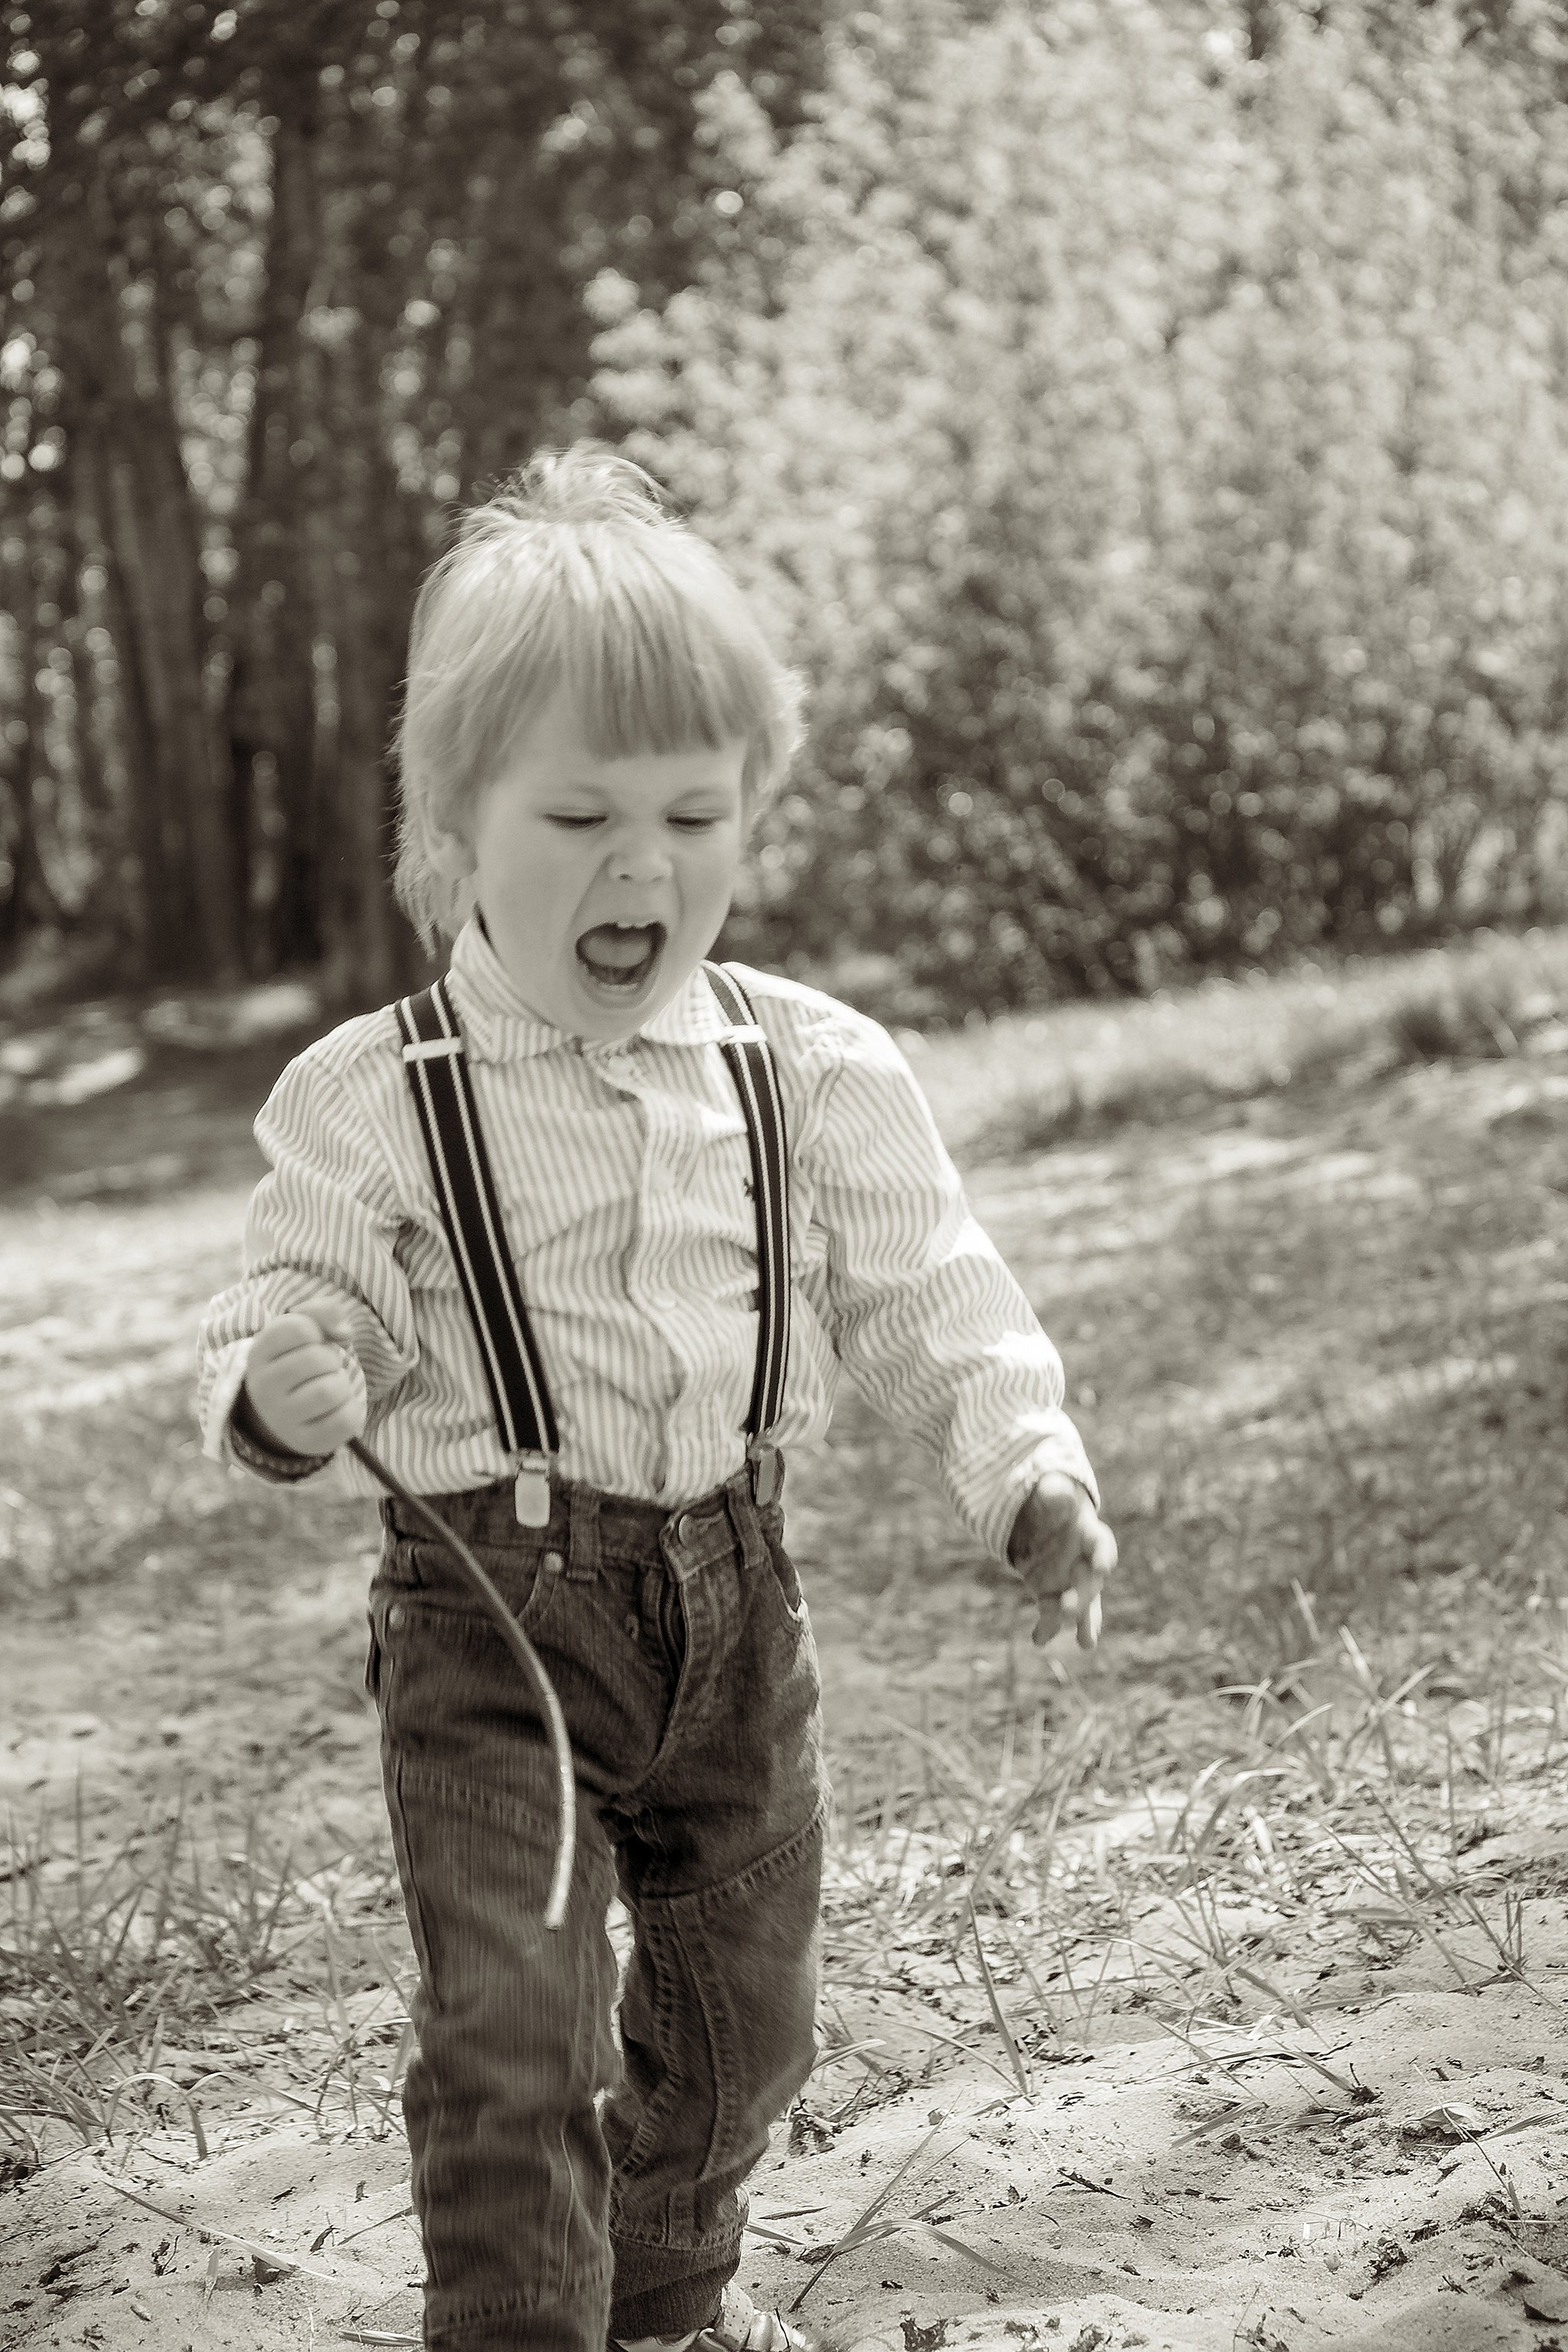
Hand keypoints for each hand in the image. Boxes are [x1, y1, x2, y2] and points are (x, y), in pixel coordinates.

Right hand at [241, 1303, 366, 1457]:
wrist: (286, 1413)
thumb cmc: (300, 1361)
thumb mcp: (304, 1328)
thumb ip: (323, 1312)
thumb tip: (344, 1331)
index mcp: (259, 1353)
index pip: (297, 1327)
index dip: (316, 1330)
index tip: (311, 1341)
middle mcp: (263, 1387)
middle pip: (317, 1359)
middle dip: (331, 1359)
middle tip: (324, 1368)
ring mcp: (281, 1418)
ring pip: (329, 1390)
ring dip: (341, 1384)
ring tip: (330, 1387)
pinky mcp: (305, 1441)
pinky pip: (344, 1420)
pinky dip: (350, 1409)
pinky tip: (337, 1408)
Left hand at [1007, 1472, 1116, 1650]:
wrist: (1043, 1523)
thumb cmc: (1053, 1505)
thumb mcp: (1051, 1493)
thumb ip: (1055, 1495)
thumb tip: (1056, 1492)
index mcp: (1091, 1536)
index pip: (1102, 1546)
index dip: (1104, 1555)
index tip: (1103, 1566)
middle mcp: (1086, 1565)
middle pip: (1091, 1584)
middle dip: (1083, 1597)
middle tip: (1071, 1610)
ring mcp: (1071, 1584)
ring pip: (1080, 1608)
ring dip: (1078, 1621)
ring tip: (1086, 1642)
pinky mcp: (1052, 1596)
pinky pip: (1051, 1615)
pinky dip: (1046, 1628)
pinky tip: (1038, 1640)